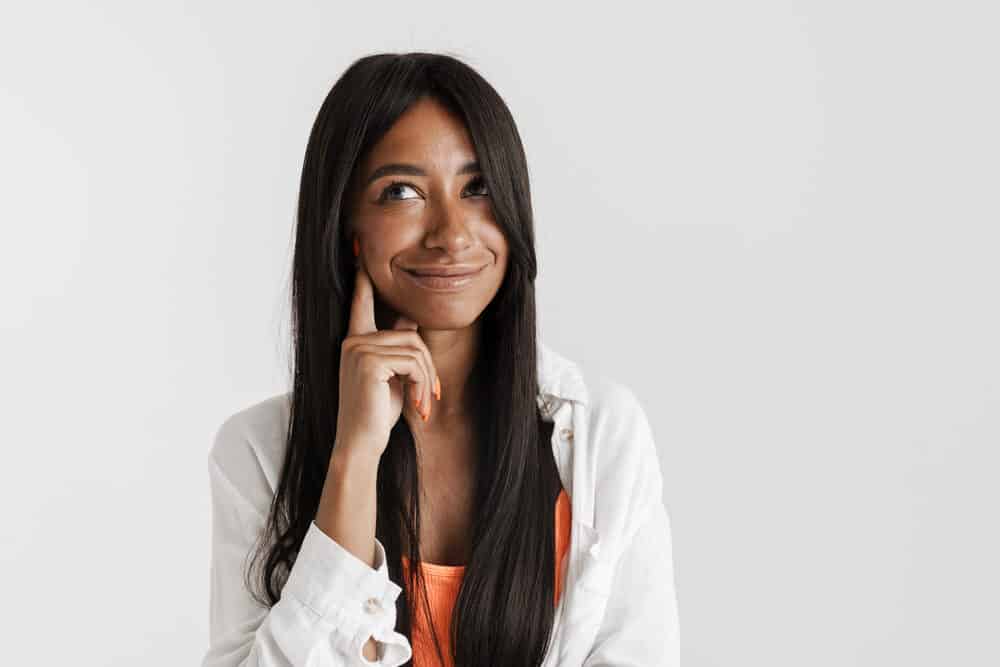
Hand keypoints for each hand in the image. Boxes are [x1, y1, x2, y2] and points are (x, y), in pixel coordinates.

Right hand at [334, 238, 439, 459]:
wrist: (360, 444)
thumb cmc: (377, 414)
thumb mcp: (391, 377)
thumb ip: (397, 348)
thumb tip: (410, 323)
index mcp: (356, 341)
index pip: (361, 301)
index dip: (362, 276)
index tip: (358, 247)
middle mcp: (353, 340)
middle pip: (410, 335)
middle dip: (428, 369)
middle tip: (430, 398)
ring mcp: (357, 348)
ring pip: (415, 349)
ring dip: (428, 380)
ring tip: (424, 405)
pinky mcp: (367, 361)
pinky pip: (413, 361)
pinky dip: (423, 384)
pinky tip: (417, 406)